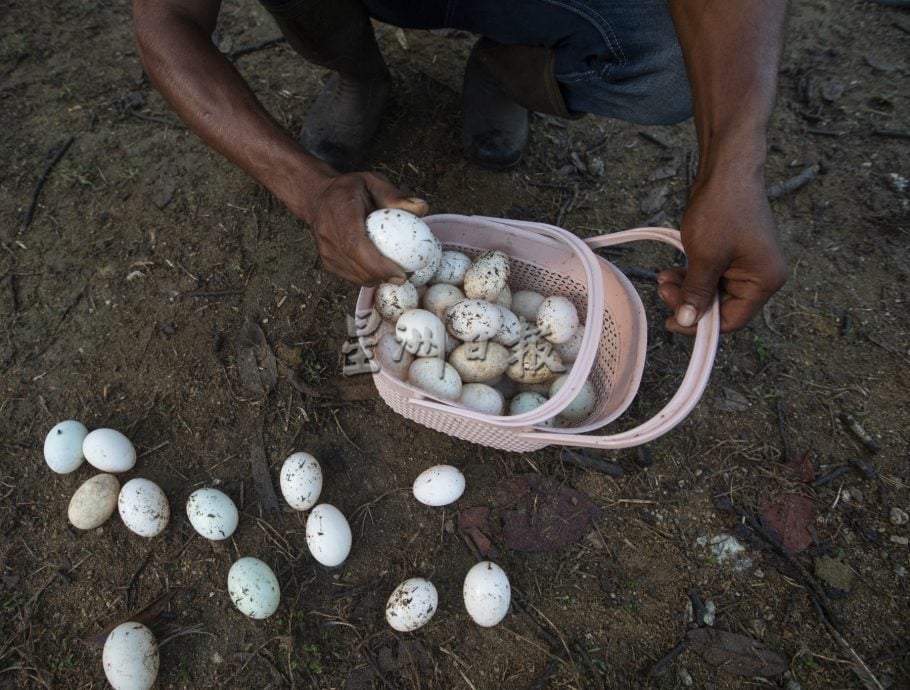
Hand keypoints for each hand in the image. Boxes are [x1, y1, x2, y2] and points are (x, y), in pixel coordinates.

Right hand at [304, 171, 428, 285]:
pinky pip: (351, 278)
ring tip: (397, 272)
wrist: (317, 197)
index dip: (379, 265)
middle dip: (385, 277)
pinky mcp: (327, 263)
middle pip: (358, 267)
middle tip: (407, 275)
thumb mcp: (373, 182)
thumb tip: (423, 208)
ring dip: (379, 279)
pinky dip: (369, 277)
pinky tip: (381, 270)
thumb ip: (396, 196)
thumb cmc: (349, 189)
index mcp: (340, 213)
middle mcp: (328, 236)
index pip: (356, 246)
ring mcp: (325, 252)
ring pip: (356, 277)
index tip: (401, 274)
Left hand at [657, 175, 787, 334]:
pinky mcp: (735, 253)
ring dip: (686, 288)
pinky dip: (692, 275)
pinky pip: (712, 275)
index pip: (732, 321)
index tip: (671, 321)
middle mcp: (763, 276)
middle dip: (689, 302)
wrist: (727, 168)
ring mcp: (749, 264)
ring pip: (713, 291)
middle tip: (663, 290)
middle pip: (722, 307)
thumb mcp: (705, 257)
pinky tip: (671, 270)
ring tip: (663, 277)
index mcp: (765, 281)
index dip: (700, 325)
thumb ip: (697, 293)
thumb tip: (688, 321)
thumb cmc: (723, 209)